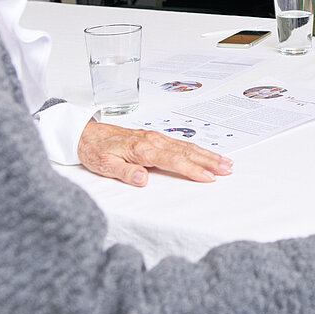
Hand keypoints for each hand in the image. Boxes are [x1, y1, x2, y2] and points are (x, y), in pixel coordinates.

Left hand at [77, 120, 232, 185]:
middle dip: (209, 161)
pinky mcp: (155, 138)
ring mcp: (155, 138)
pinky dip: (197, 149)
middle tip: (229, 168)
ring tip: (226, 162)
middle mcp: (152, 141)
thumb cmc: (94, 150)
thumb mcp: (104, 165)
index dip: (192, 170)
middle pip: (187, 152)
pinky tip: (206, 153)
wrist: (85, 133)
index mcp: (143, 149)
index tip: (208, 178)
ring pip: (187, 146)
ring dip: (207, 154)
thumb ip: (125, 173)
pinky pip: (180, 143)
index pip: (174, 161)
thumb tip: (144, 179)